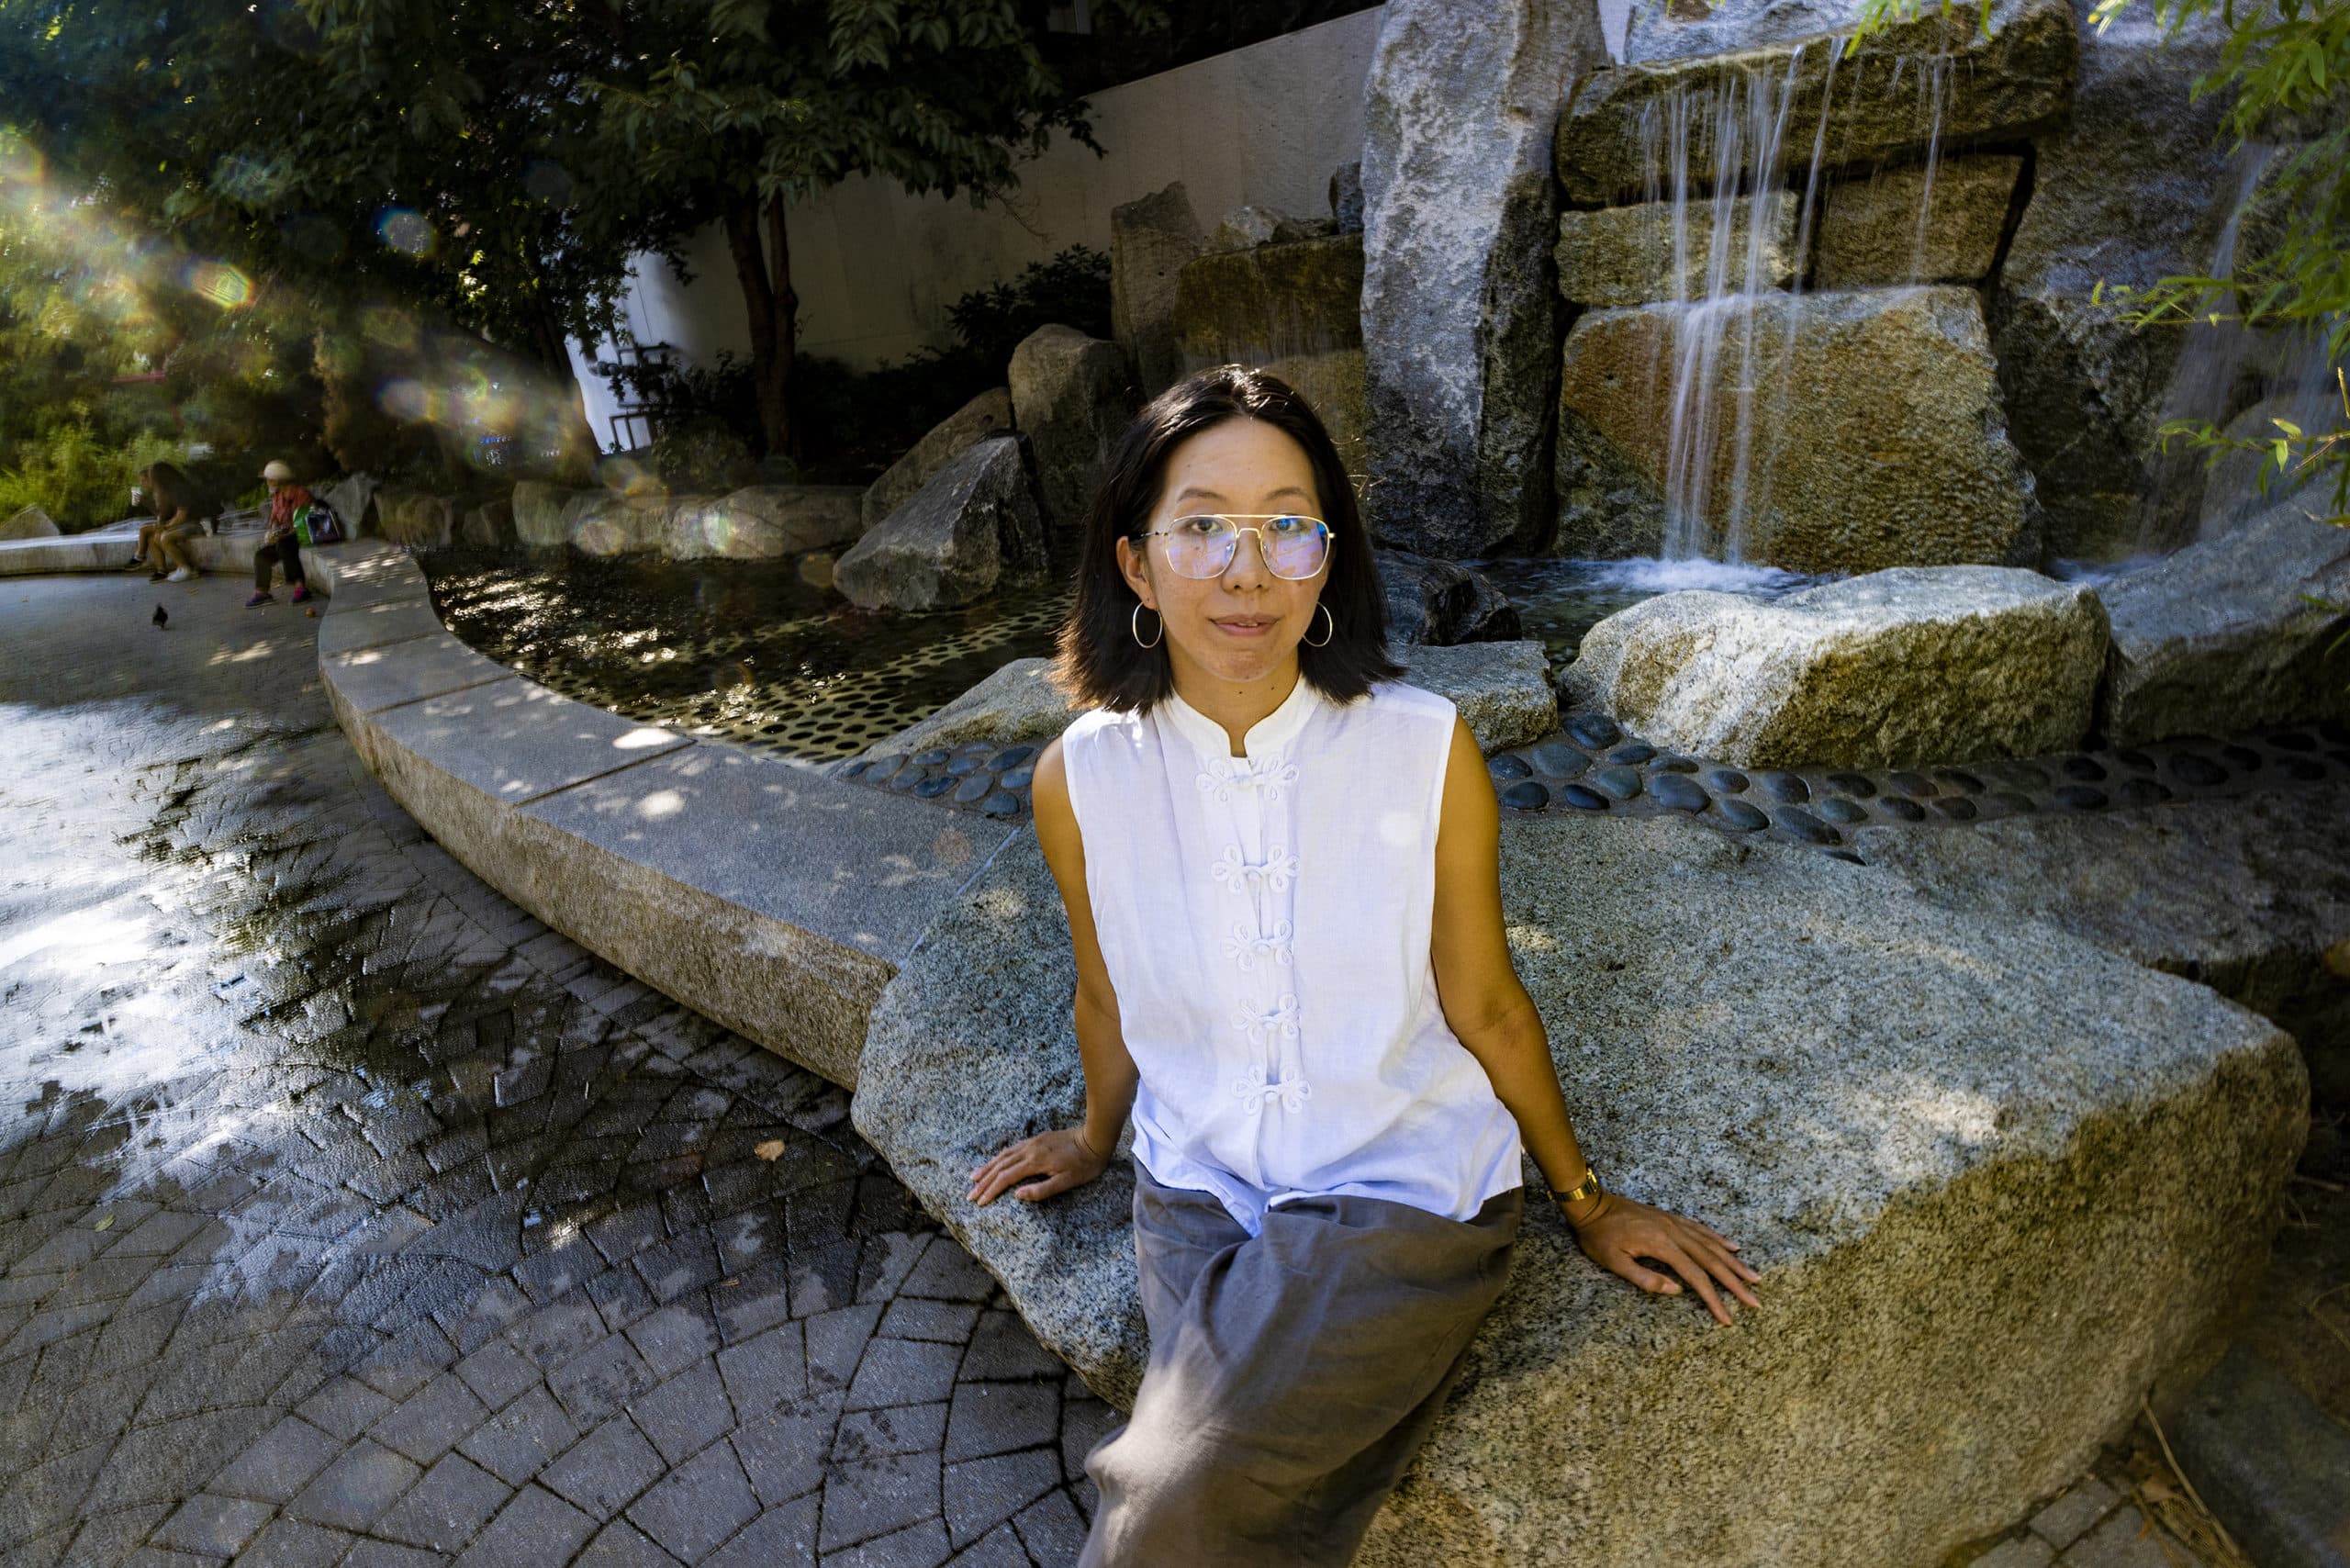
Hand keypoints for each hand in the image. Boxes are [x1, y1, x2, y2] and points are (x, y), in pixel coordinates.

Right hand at [968, 1127, 1108, 1206]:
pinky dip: (999, 1157)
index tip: (980, 1202)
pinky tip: (996, 1162)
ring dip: (988, 1167)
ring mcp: (1032, 1143)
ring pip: (1003, 1155)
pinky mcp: (1037, 1139)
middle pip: (1000, 1167)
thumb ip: (1041, 1191)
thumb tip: (1017, 1195)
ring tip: (974, 1177)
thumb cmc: (1084, 1165)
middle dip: (983, 1181)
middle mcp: (1029, 1150)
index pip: (1006, 1178)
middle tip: (970, 1194)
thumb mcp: (1066, 1183)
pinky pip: (1012, 1148)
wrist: (1095, 1139)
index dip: (991, 1190)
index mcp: (1035, 1162)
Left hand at [1563, 1193, 1761, 1325]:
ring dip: (1734, 1262)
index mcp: (1662, 1245)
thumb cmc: (1599, 1236)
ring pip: (1711, 1244)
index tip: (1727, 1318)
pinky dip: (1719, 1238)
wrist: (1591, 1204)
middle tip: (1755, 1300)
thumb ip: (1645, 1278)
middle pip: (1712, 1261)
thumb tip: (1677, 1291)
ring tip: (1754, 1277)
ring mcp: (1674, 1223)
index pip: (1696, 1277)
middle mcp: (1674, 1232)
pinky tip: (1733, 1246)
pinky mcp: (1671, 1218)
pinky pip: (1701, 1229)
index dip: (1713, 1299)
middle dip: (1735, 1283)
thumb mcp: (1614, 1263)